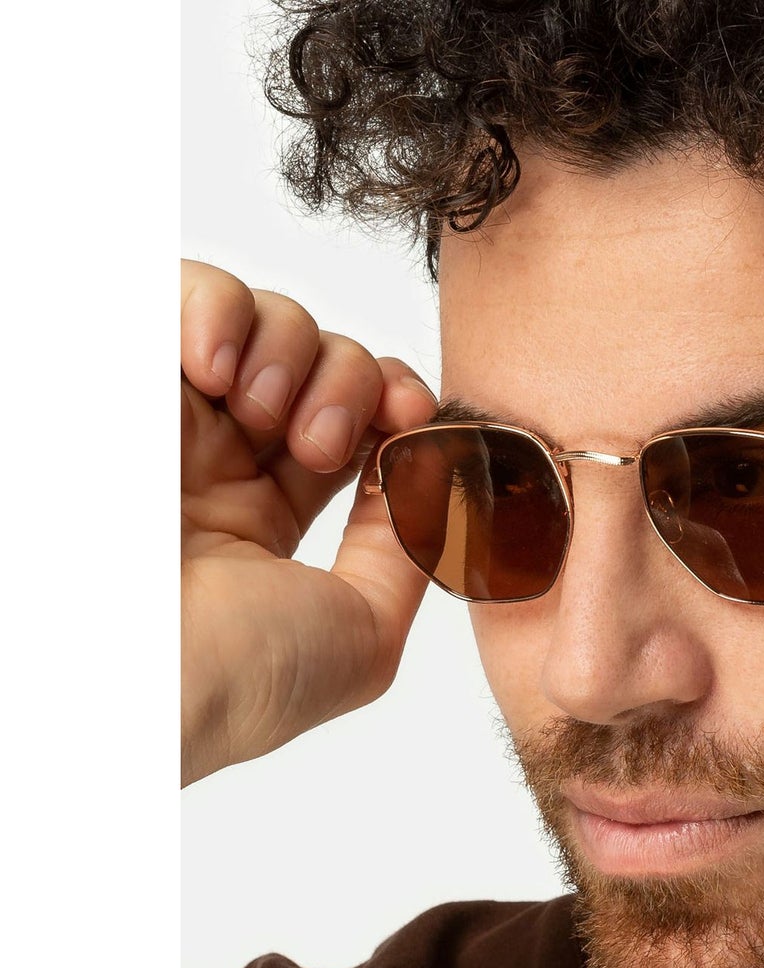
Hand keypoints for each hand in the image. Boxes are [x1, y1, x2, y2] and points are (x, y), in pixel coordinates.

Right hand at [180, 259, 436, 784]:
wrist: (133, 671)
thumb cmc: (239, 674)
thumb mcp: (366, 629)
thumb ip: (411, 545)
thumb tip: (435, 468)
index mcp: (263, 525)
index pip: (352, 430)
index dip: (398, 407)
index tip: (414, 419)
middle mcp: (214, 465)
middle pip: (325, 366)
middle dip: (354, 384)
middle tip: (318, 443)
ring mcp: (169, 418)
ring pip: (271, 323)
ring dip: (297, 354)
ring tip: (262, 416)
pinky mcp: (121, 372)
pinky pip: (187, 290)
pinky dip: (224, 309)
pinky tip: (218, 373)